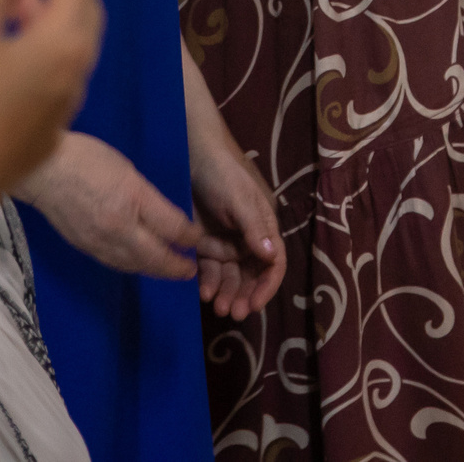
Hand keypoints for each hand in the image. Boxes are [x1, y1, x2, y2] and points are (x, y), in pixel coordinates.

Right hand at [17, 133, 230, 280]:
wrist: (43, 170)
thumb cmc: (87, 158)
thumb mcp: (127, 168)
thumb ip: (148, 196)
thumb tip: (169, 218)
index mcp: (133, 201)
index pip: (171, 228)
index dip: (190, 237)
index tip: (198, 238)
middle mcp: (118, 228)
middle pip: (155, 257)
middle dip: (176, 267)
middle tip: (191, 271)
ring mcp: (99, 242)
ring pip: (135, 265)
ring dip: (155, 271)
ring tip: (169, 270)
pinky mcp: (84, 247)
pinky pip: (115, 263)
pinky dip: (132, 266)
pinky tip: (138, 263)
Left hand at [185, 114, 284, 321]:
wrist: (189, 151)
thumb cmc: (221, 171)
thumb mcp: (240, 198)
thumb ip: (254, 228)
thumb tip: (272, 258)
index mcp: (264, 225)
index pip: (274, 262)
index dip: (267, 285)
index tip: (255, 304)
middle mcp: (247, 236)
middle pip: (251, 274)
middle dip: (244, 294)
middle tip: (233, 313)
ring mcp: (225, 239)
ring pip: (230, 275)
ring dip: (226, 292)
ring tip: (216, 306)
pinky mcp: (203, 240)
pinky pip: (209, 267)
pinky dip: (208, 281)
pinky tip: (202, 292)